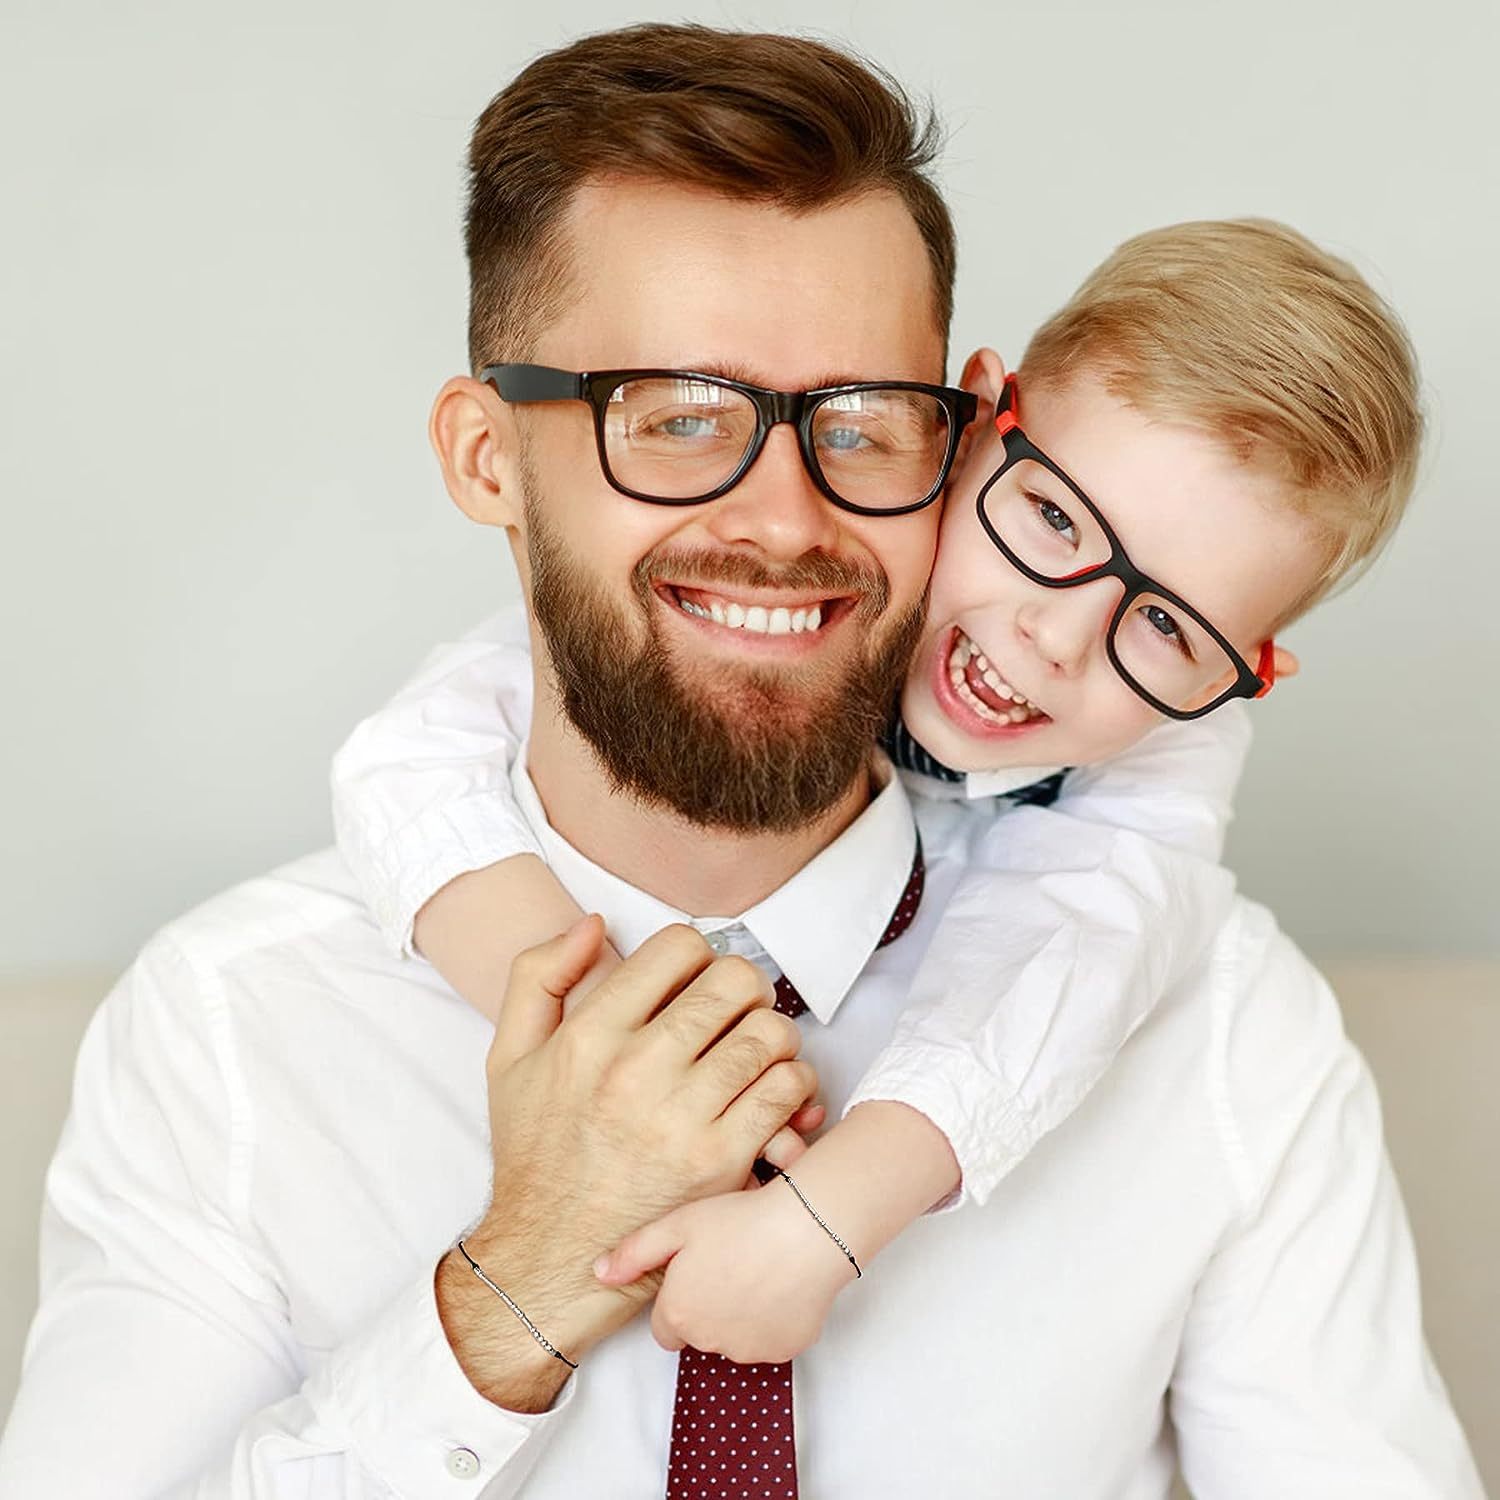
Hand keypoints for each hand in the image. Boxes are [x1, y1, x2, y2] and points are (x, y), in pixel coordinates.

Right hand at [446, 917, 819, 1384]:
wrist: (548, 1261)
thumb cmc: (535, 1155)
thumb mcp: (508, 1058)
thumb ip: (538, 975)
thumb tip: (593, 923)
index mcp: (589, 1036)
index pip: (677, 948)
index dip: (695, 953)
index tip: (691, 979)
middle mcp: (636, 1071)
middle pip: (733, 982)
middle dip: (743, 986)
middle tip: (734, 1008)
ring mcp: (682, 1119)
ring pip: (768, 1033)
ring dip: (772, 1033)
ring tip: (754, 1049)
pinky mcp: (721, 1162)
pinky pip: (785, 1091)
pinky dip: (791, 1081)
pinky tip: (770, 1091)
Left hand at [593, 1177, 857, 1364]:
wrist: (805, 1229)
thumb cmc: (741, 1220)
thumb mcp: (678, 1225)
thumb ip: (634, 1253)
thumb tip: (599, 1274)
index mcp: (679, 1314)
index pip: (665, 1328)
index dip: (680, 1299)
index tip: (698, 1272)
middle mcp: (710, 1341)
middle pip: (700, 1334)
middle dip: (709, 1308)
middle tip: (730, 1264)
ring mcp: (749, 1349)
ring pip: (735, 1339)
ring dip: (740, 1317)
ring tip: (758, 1270)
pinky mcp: (784, 1350)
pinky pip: (770, 1340)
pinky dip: (774, 1321)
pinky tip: (782, 1284)